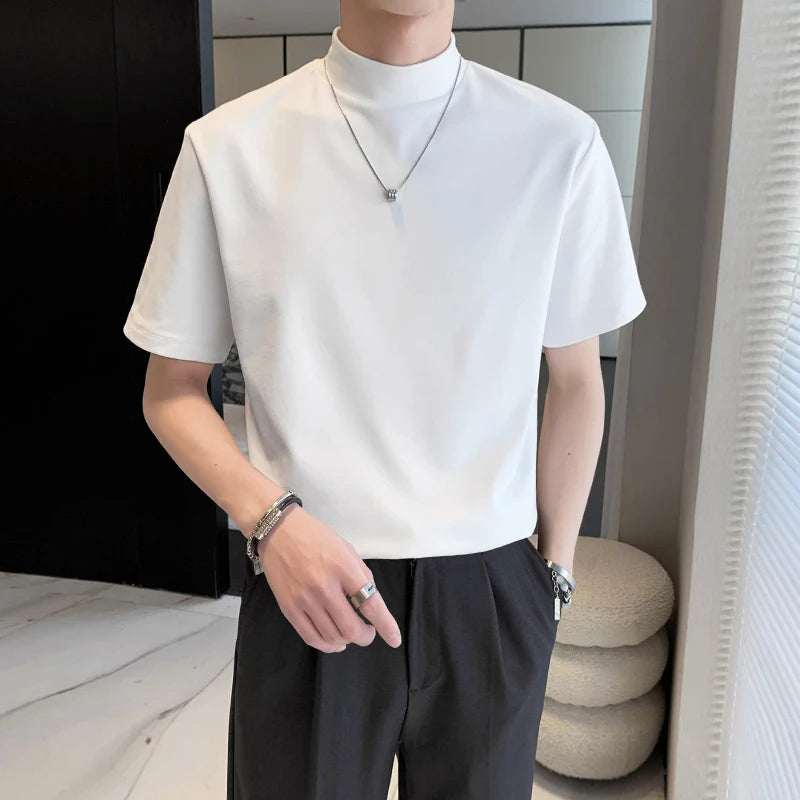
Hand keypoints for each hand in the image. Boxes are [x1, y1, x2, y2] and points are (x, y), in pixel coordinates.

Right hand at [255, 505, 402, 652]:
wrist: (278, 532)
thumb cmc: (316, 537)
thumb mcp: (347, 549)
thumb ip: (361, 576)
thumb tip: (370, 605)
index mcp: (343, 567)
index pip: (370, 604)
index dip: (386, 625)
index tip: (394, 639)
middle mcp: (324, 586)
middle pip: (351, 629)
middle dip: (366, 636)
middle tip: (369, 632)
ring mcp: (304, 600)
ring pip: (332, 637)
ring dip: (347, 641)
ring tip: (350, 633)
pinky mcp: (288, 609)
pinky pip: (311, 638)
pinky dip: (327, 645)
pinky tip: (334, 641)